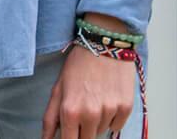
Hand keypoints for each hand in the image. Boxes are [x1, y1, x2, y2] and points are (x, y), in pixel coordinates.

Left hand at [41, 20, 135, 138]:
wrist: (104, 46)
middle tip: (81, 111)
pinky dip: (111, 118)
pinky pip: (116, 126)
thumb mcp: (58, 89)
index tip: (69, 132)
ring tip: (94, 99)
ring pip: (101, 131)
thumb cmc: (78, 66)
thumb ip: (50, 118)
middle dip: (81, 130)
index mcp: (70, 111)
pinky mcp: (126, 108)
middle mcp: (90, 114)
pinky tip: (107, 99)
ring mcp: (110, 112)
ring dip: (96, 122)